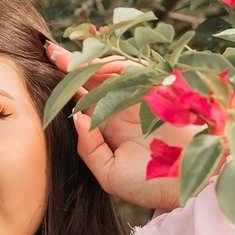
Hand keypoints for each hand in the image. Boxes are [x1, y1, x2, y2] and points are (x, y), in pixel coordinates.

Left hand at [46, 43, 201, 211]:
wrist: (190, 183)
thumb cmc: (151, 184)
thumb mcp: (110, 174)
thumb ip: (89, 150)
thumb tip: (76, 119)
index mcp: (110, 127)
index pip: (84, 101)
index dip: (66, 87)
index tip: (44, 71)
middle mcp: (122, 109)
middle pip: (93, 81)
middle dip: (71, 65)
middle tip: (49, 50)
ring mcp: (139, 97)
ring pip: (109, 72)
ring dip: (88, 63)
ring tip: (64, 57)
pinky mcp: (156, 90)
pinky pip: (131, 71)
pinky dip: (112, 66)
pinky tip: (92, 66)